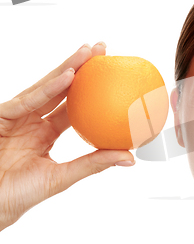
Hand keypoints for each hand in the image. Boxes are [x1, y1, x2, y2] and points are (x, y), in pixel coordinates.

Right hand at [0, 43, 134, 230]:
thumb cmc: (18, 194)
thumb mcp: (61, 176)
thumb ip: (94, 164)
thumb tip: (131, 158)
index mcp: (44, 133)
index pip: (72, 106)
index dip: (90, 90)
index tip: (112, 75)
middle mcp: (31, 120)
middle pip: (60, 89)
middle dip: (80, 67)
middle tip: (102, 49)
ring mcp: (15, 116)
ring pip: (44, 87)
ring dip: (67, 68)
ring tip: (89, 52)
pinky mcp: (1, 115)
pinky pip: (28, 100)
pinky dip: (48, 89)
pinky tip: (69, 76)